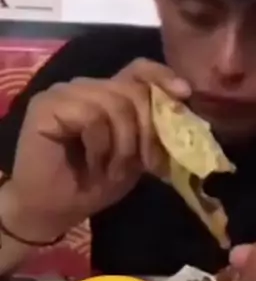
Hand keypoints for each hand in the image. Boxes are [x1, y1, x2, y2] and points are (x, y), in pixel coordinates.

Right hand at [6, 59, 190, 240]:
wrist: (55, 210)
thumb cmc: (95, 184)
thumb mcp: (136, 156)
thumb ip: (154, 130)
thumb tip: (184, 110)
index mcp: (110, 94)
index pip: (139, 70)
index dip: (163, 76)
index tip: (183, 94)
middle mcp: (88, 86)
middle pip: (133, 90)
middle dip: (148, 130)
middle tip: (146, 163)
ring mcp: (66, 92)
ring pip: (115, 103)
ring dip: (123, 145)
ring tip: (114, 170)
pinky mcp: (47, 105)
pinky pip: (90, 116)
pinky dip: (99, 146)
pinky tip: (92, 165)